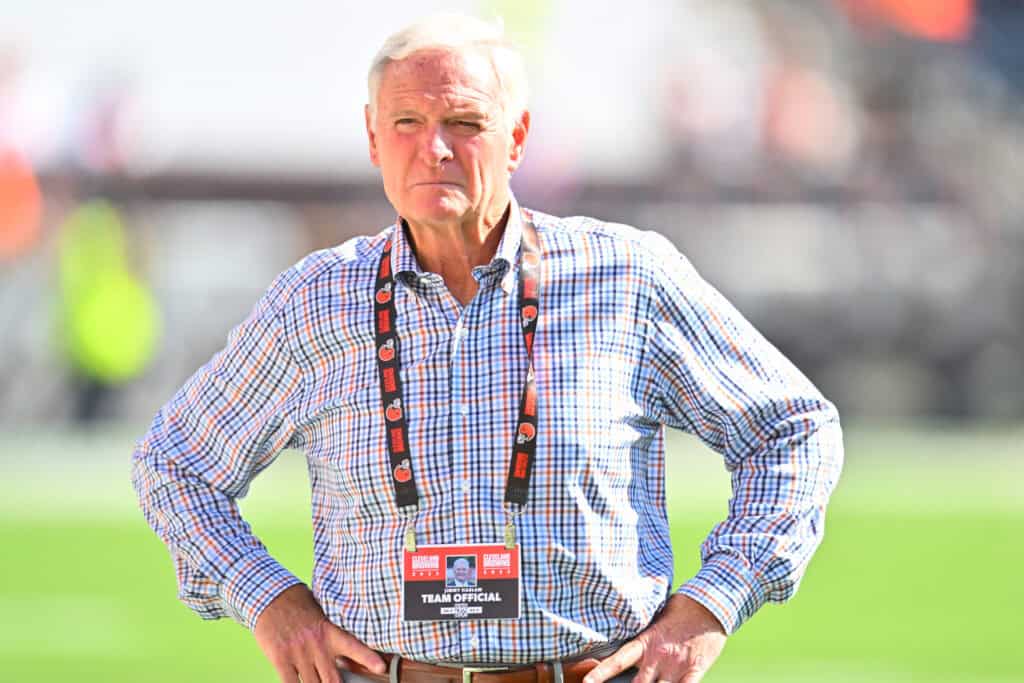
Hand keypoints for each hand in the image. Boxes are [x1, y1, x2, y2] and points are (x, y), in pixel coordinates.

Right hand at [254, 584, 386, 682]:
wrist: (270, 596)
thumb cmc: (298, 605)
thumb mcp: (321, 614)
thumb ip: (331, 634)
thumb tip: (342, 655)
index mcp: (329, 631)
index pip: (354, 646)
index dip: (368, 658)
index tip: (381, 667)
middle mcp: (316, 644)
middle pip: (332, 680)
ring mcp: (298, 652)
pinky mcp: (280, 657)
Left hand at [583, 595, 726, 682]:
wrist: (709, 605)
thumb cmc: (681, 609)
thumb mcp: (655, 621)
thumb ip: (644, 638)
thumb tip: (629, 650)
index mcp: (646, 642)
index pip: (618, 660)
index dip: (601, 672)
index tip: (587, 682)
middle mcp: (658, 656)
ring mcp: (677, 665)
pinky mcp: (695, 669)